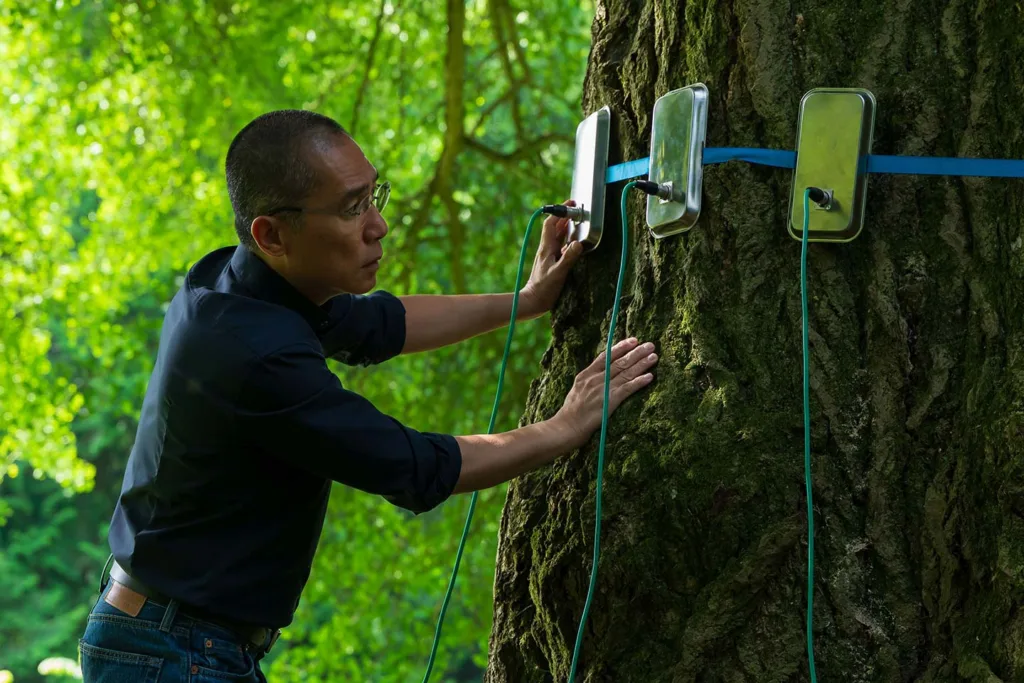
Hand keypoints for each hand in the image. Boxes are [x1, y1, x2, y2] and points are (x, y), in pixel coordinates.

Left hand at [519, 199, 583, 317]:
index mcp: (546, 248)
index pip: (550, 224)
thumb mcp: (558, 273)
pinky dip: (567, 240)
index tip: (571, 205)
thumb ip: (569, 258)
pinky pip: (559, 246)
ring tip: (577, 221)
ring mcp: (548, 255)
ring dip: (566, 227)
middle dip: (564, 217)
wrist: (532, 301)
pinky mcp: (551, 262)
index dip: (559, 212)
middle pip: (554, 227)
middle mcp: (546, 249)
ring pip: (557, 236)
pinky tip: (574, 242)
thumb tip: (578, 243)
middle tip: (576, 210)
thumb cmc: (544, 289)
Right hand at [553, 337, 657, 448]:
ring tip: (654, 357)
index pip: (606, 356)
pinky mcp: (610, 401)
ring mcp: (603, 389)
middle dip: (636, 352)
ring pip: (625, 372)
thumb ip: (589, 381)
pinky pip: (628, 388)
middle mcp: (595, 378)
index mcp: (586, 374)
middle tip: (650, 345)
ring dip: (642, 364)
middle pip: (619, 362)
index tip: (633, 340)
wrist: (566, 426)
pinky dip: (639, 382)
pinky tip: (650, 377)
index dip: (621, 347)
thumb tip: (600, 375)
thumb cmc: (571, 412)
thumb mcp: (577, 390)